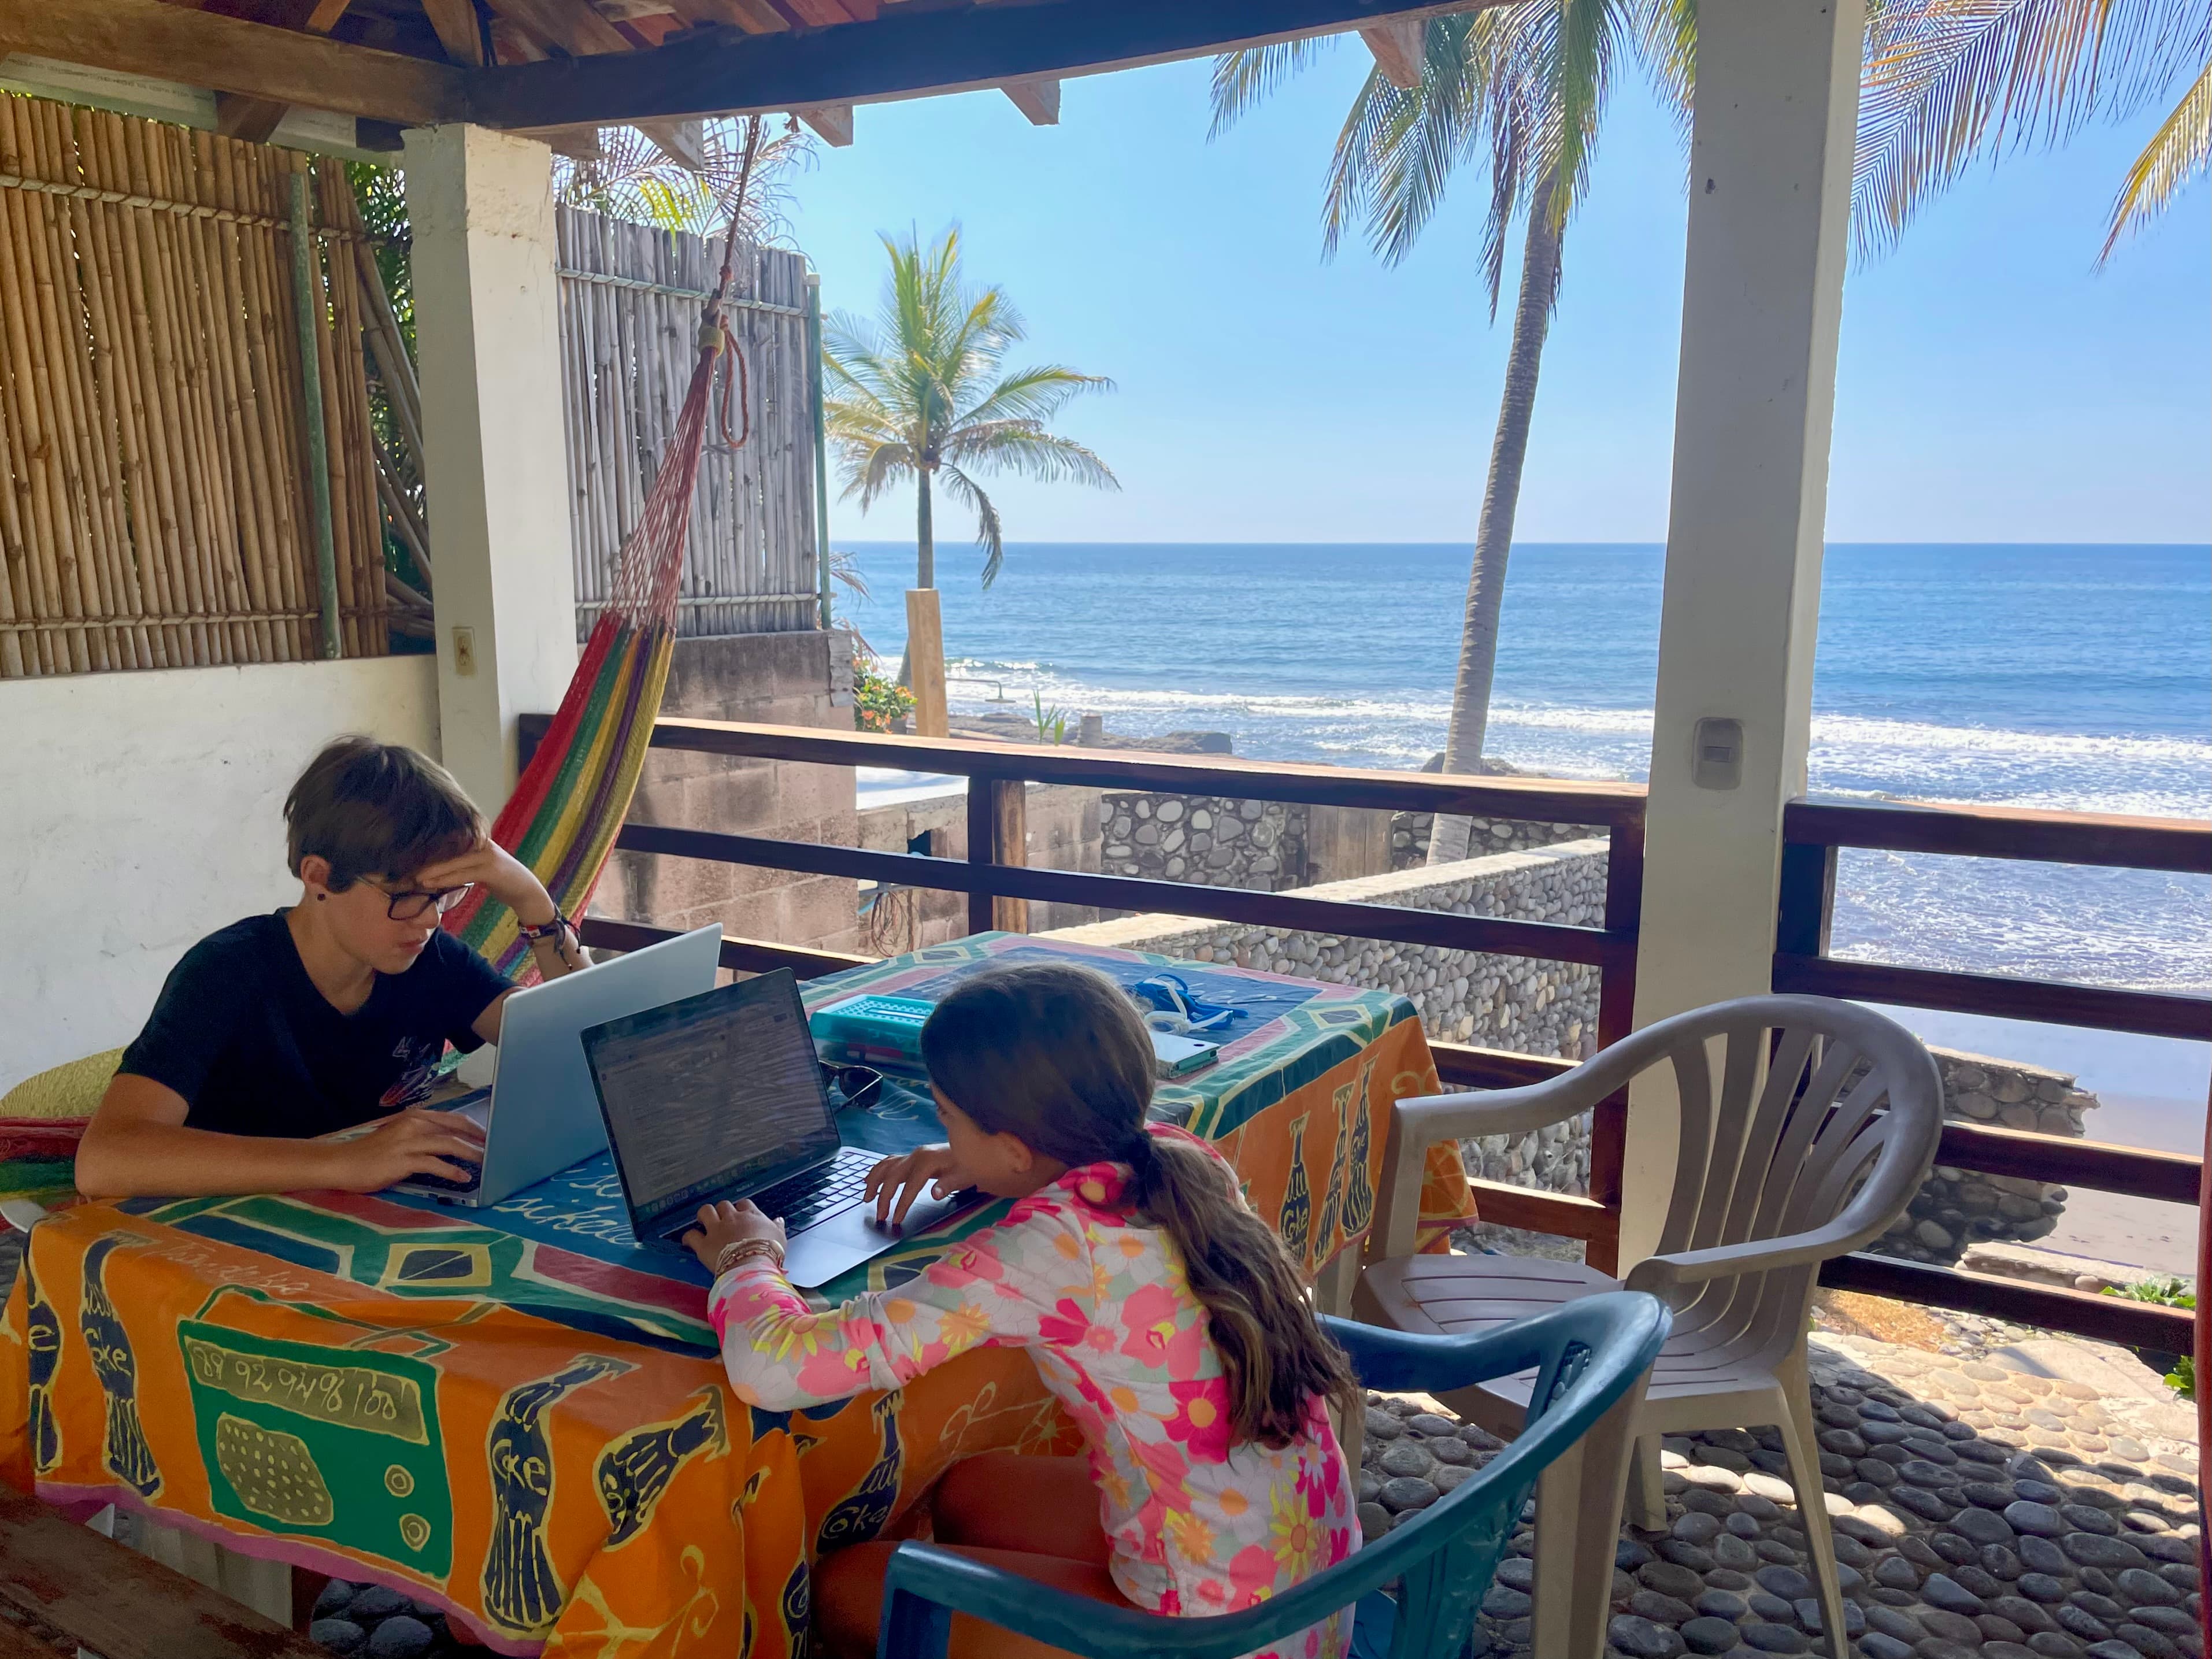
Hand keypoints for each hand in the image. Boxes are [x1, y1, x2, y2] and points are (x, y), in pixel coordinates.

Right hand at [335, 1108, 487, 1192]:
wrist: (342, 1163)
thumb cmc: (369, 1153)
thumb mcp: (399, 1137)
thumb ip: (421, 1136)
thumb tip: (446, 1143)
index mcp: (414, 1117)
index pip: (452, 1118)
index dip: (472, 1127)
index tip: (488, 1136)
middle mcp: (414, 1124)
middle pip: (455, 1128)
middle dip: (477, 1138)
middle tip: (495, 1149)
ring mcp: (409, 1141)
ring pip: (449, 1144)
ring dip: (470, 1154)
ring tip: (485, 1163)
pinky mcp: (404, 1160)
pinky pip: (435, 1164)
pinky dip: (452, 1171)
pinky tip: (463, 1178)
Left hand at [413, 835, 556, 927]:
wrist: (527, 891)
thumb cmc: (501, 880)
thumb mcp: (480, 867)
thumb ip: (463, 863)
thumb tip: (437, 867)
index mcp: (478, 839)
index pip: (449, 840)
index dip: (429, 848)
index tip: (409, 857)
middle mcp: (482, 842)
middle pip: (449, 849)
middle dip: (427, 859)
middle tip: (406, 868)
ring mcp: (488, 854)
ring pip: (453, 861)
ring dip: (432, 870)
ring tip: (415, 877)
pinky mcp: (492, 869)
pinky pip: (463, 874)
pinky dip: (446, 879)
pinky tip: (431, 884)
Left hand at [684, 1200, 786, 1272]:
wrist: (754, 1267)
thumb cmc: (769, 1253)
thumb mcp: (780, 1238)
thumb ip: (777, 1227)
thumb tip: (778, 1220)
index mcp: (751, 1216)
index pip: (744, 1204)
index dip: (741, 1209)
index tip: (741, 1216)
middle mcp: (732, 1218)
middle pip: (724, 1205)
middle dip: (722, 1211)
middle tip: (722, 1220)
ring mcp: (716, 1230)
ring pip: (705, 1211)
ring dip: (704, 1215)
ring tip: (703, 1221)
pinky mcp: (704, 1245)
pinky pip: (691, 1235)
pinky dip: (689, 1237)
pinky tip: (688, 1240)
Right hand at [864, 1144, 970, 1227]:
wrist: (971, 1148)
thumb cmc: (968, 1165)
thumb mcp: (965, 1175)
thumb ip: (950, 1184)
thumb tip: (935, 1193)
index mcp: (928, 1161)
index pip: (910, 1185)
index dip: (902, 1203)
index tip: (896, 1219)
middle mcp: (916, 1156)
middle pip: (892, 1176)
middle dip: (884, 1197)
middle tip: (880, 1216)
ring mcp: (912, 1155)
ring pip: (886, 1167)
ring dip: (874, 1182)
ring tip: (866, 1199)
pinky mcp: (911, 1157)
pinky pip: (889, 1162)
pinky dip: (877, 1171)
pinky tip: (868, 1179)